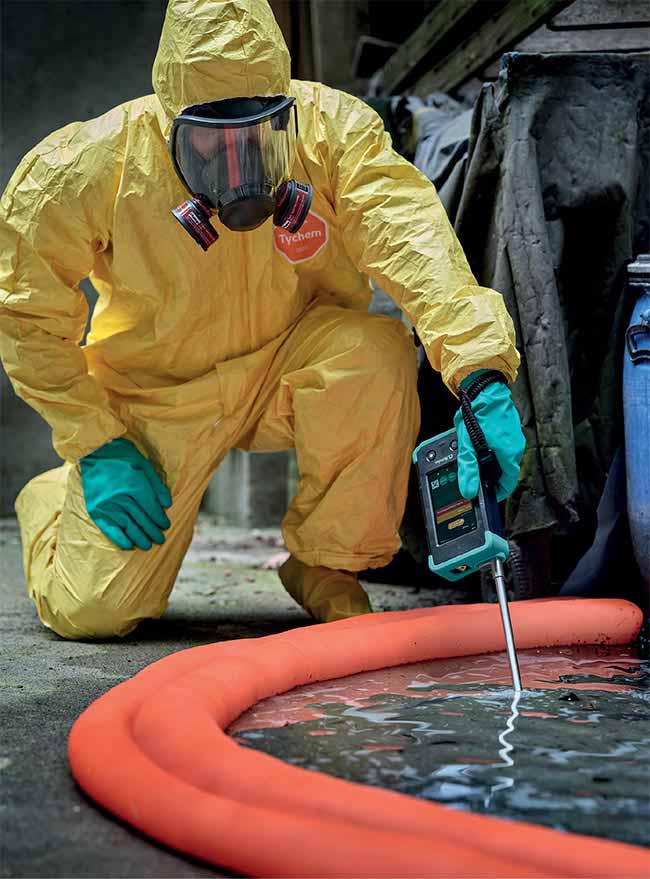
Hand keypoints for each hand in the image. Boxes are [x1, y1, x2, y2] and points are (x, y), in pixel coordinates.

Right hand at [80, 437, 171, 550]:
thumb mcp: (144, 466)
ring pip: (128, 526)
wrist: (94, 452)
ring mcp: (107, 505)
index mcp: (135, 486)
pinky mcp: (96, 510)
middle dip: (152, 531)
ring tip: (147, 545)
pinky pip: (109, 528)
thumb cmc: (122, 457)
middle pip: (141, 519)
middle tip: (160, 539)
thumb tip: (167, 505)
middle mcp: (121, 497)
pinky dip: (119, 538)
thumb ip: (156, 486)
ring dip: (139, 537)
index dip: (160, 519)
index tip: (165, 526)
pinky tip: (128, 545)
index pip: (151, 509)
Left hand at [453, 374, 525, 501]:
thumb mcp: (467, 445)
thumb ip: (468, 469)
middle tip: (478, 477)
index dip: (498, 491)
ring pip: (504, 457)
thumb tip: (468, 491)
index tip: (489, 495)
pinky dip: (493, 449)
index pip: (508, 482)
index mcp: (508, 454)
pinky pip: (503, 444)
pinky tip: (480, 443)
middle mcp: (515, 447)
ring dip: (491, 461)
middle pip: (505, 470)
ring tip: (476, 459)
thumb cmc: (478, 413)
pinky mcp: (510, 428)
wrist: (484, 387)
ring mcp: (514, 436)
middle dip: (492, 476)